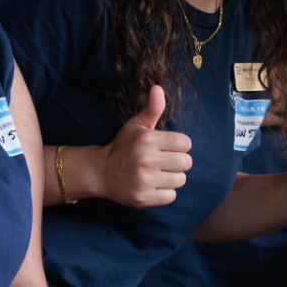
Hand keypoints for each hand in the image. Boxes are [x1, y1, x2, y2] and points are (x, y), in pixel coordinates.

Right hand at [96, 85, 191, 207]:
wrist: (100, 171)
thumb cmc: (123, 145)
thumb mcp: (137, 124)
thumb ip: (153, 108)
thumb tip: (158, 87)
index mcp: (147, 140)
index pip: (185, 143)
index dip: (179, 145)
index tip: (168, 147)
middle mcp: (146, 160)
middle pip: (186, 162)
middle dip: (178, 161)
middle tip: (164, 161)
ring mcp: (144, 181)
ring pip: (180, 180)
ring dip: (173, 177)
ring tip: (159, 173)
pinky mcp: (143, 198)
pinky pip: (171, 196)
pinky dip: (165, 192)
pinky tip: (153, 185)